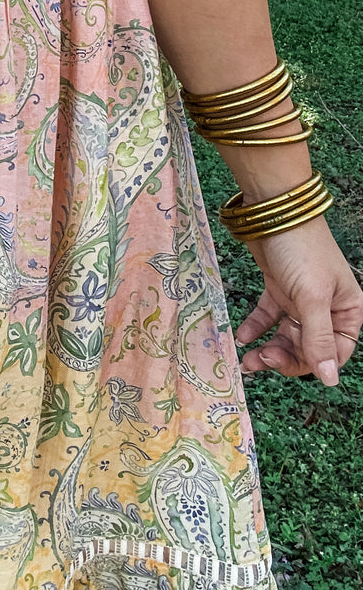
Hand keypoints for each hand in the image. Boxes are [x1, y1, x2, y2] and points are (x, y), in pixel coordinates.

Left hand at [235, 215, 361, 385]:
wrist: (272, 211)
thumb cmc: (301, 249)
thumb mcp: (313, 297)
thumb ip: (319, 339)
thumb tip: (330, 378)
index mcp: (346, 311)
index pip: (334, 353)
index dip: (312, 364)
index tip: (285, 365)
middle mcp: (326, 308)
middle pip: (308, 347)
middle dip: (285, 357)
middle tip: (262, 360)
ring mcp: (301, 299)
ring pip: (286, 335)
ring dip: (268, 348)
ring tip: (247, 358)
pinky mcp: (278, 288)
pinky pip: (268, 317)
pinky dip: (256, 328)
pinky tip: (243, 336)